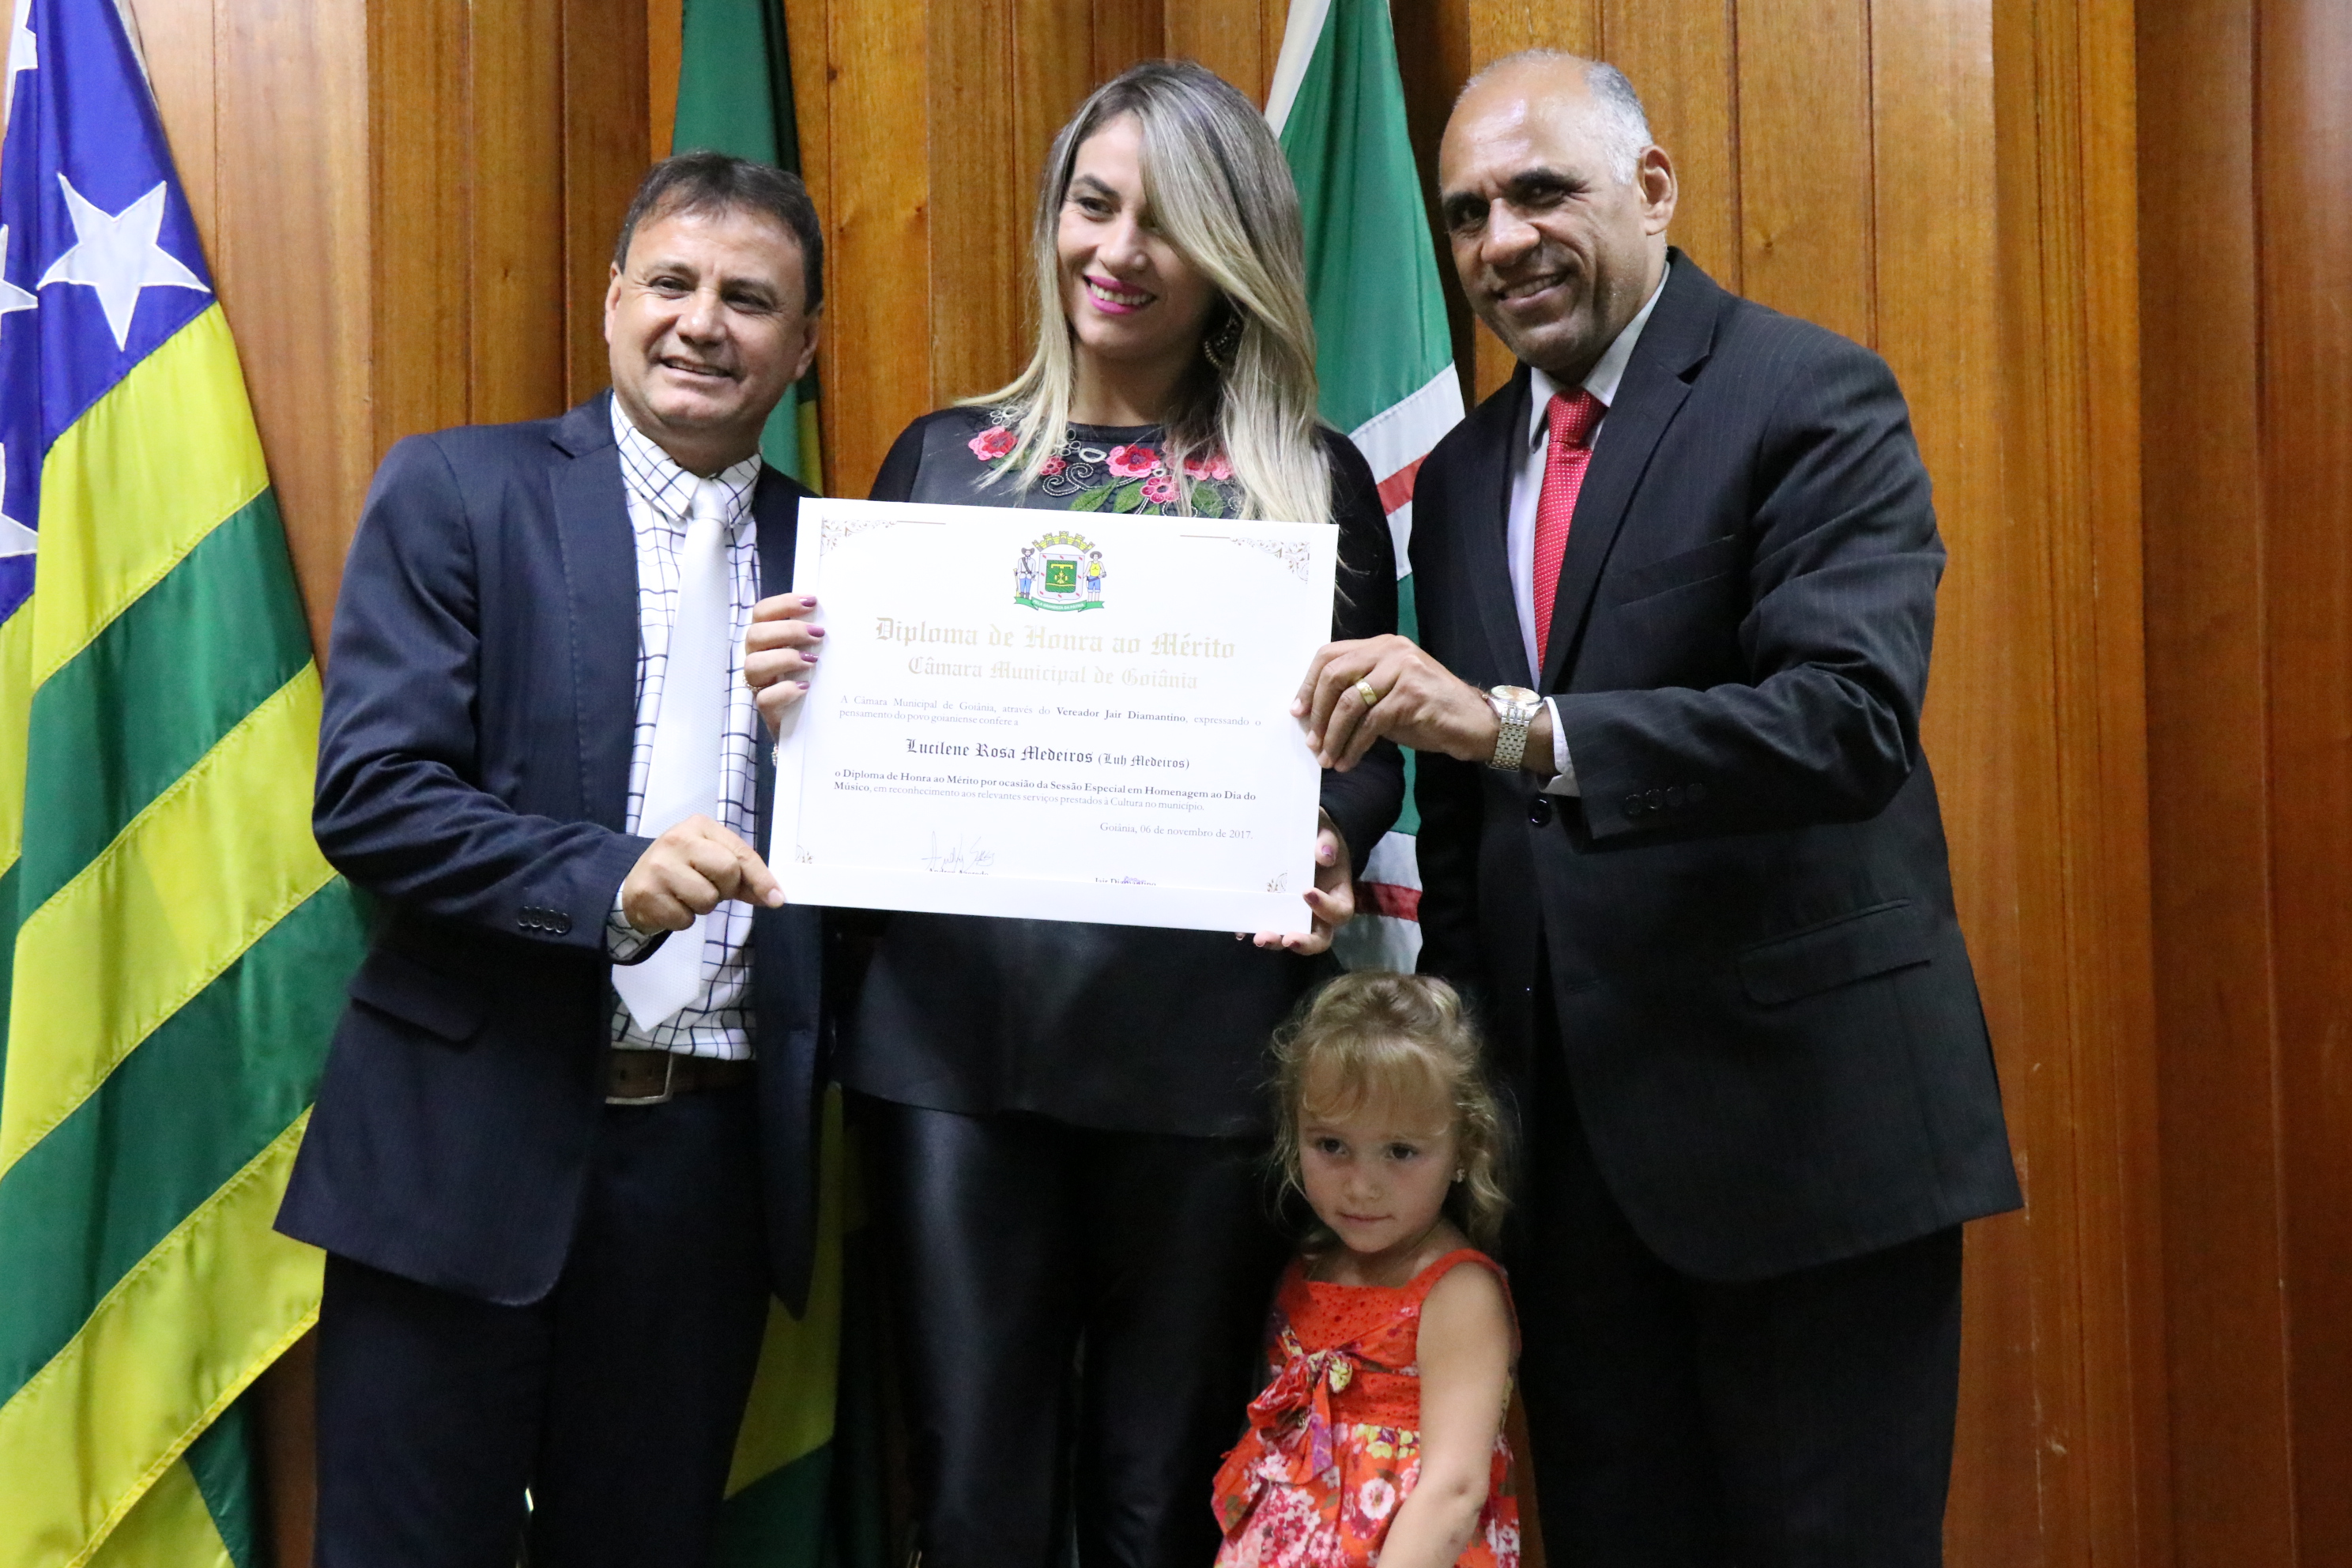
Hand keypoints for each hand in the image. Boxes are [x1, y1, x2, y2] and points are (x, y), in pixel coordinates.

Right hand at [620, 814, 784, 932]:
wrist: (634, 886)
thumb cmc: (681, 871)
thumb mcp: (711, 862)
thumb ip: (743, 877)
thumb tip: (774, 896)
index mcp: (698, 826)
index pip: (740, 852)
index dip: (761, 877)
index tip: (776, 897)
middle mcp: (677, 839)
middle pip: (727, 871)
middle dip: (725, 889)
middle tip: (709, 887)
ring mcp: (659, 866)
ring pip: (707, 899)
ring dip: (703, 906)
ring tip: (686, 895)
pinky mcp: (647, 893)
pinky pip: (685, 919)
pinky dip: (683, 919)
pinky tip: (671, 905)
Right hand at [745, 593, 823, 735]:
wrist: (816, 724)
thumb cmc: (817, 682)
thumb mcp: (816, 654)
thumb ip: (817, 635)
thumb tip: (842, 613)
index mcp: (768, 640)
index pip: (762, 613)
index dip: (783, 603)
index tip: (812, 602)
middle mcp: (759, 659)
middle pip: (755, 635)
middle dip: (788, 630)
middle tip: (818, 634)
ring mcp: (761, 686)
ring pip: (753, 665)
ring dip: (785, 658)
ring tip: (812, 661)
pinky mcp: (768, 711)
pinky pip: (764, 698)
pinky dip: (785, 690)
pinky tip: (805, 688)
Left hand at [1251, 812, 1353, 953]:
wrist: (1299, 833)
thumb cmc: (1317, 835)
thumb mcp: (1325, 831)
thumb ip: (1327, 840)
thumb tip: (1323, 855)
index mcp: (1337, 895)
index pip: (1340, 912)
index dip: (1327, 908)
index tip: (1307, 892)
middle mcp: (1319, 913)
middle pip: (1319, 939)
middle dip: (1304, 943)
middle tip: (1288, 939)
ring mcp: (1295, 915)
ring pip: (1290, 939)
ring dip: (1276, 941)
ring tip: (1260, 937)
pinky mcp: (1273, 911)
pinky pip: (1265, 925)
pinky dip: (1252, 929)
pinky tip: (1240, 930)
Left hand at [1293, 635, 1504, 769]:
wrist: (1476, 724)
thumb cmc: (1430, 711)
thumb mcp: (1390, 692)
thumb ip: (1359, 692)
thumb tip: (1316, 715)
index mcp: (1382, 645)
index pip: (1330, 654)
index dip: (1308, 684)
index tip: (1298, 712)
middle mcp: (1392, 650)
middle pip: (1335, 675)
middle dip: (1318, 713)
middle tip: (1311, 741)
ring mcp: (1403, 670)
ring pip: (1350, 702)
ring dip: (1333, 736)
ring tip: (1327, 758)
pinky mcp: (1412, 696)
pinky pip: (1371, 723)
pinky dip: (1354, 746)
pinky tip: (1348, 762)